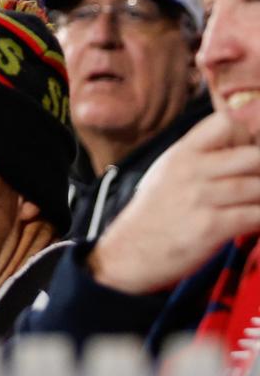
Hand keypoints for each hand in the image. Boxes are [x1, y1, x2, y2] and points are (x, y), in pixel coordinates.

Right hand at [90, 112, 259, 293]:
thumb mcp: (167, 172)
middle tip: (254, 183)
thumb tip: (240, 145)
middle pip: (252, 155)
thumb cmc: (154, 213)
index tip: (242, 155)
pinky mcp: (211, 227)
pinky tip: (254, 222)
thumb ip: (199, 156)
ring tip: (253, 204)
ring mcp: (201, 199)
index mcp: (181, 154)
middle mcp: (191, 171)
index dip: (244, 137)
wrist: (129, 252)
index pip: (225, 122)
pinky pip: (255, 216)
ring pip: (257, 186)